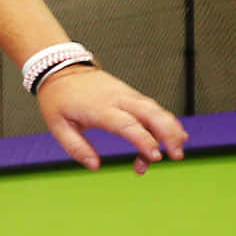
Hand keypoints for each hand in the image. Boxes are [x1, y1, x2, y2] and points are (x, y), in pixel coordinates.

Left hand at [39, 67, 186, 173]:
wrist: (61, 68)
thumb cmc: (58, 99)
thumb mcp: (57, 126)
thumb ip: (76, 148)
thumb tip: (95, 166)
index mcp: (99, 109)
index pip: (128, 125)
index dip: (145, 140)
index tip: (156, 156)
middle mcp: (118, 99)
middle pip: (151, 113)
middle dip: (169, 134)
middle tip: (177, 155)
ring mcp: (127, 95)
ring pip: (156, 109)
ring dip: (171, 128)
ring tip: (178, 150)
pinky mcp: (131, 95)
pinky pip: (153, 107)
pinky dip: (166, 120)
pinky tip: (176, 134)